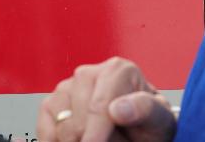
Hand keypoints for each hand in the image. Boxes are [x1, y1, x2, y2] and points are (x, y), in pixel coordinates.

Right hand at [37, 57, 176, 141]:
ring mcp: (67, 87)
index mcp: (118, 70)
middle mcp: (89, 73)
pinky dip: (56, 141)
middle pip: (78, 122)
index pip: (100, 107)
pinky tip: (77, 141)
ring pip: (62, 128)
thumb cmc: (149, 124)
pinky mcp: (52, 103)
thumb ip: (144, 110)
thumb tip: (119, 108)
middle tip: (112, 141)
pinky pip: (46, 129)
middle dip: (91, 141)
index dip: (96, 136)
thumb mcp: (159, 119)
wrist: (139, 131)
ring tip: (99, 139)